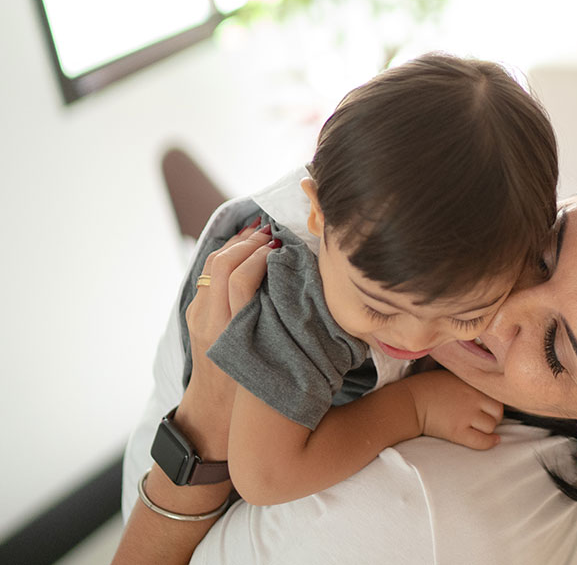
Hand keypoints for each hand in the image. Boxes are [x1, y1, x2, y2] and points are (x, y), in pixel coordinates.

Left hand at [180, 219, 278, 456]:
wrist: (211, 419)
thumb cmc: (249, 400)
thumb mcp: (271, 365)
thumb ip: (281, 329)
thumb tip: (303, 291)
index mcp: (227, 332)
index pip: (239, 278)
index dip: (262, 256)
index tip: (284, 248)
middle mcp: (207, 319)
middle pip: (221, 262)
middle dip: (248, 243)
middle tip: (275, 235)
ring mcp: (197, 314)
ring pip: (212, 263)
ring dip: (236, 245)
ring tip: (262, 236)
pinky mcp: (195, 313)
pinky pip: (210, 273)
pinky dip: (229, 256)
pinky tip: (249, 252)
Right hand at [403, 370, 503, 449]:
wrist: (410, 402)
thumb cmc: (426, 387)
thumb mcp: (451, 375)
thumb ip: (468, 381)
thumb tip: (482, 387)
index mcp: (471, 384)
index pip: (496, 395)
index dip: (494, 403)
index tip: (489, 408)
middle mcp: (472, 400)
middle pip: (497, 412)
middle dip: (494, 417)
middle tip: (485, 419)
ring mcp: (466, 417)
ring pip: (491, 427)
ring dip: (488, 429)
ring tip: (480, 428)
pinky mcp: (458, 432)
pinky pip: (481, 441)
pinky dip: (489, 442)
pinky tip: (492, 441)